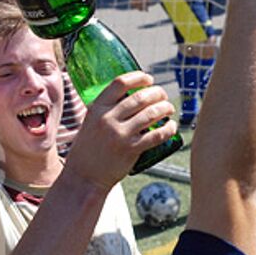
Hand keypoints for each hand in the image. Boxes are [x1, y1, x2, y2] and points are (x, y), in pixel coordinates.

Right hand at [65, 72, 175, 190]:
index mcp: (97, 108)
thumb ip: (106, 110)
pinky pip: (156, 135)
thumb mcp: (91, 122)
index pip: (120, 83)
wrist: (84, 176)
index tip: (149, 79)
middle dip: (157, 93)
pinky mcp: (131, 150)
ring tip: (169, 108)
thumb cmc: (88, 149)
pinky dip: (168, 129)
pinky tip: (171, 127)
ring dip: (165, 108)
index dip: (139, 77)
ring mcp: (120, 135)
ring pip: (151, 114)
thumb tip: (131, 97)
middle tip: (163, 96)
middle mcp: (108, 119)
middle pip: (140, 97)